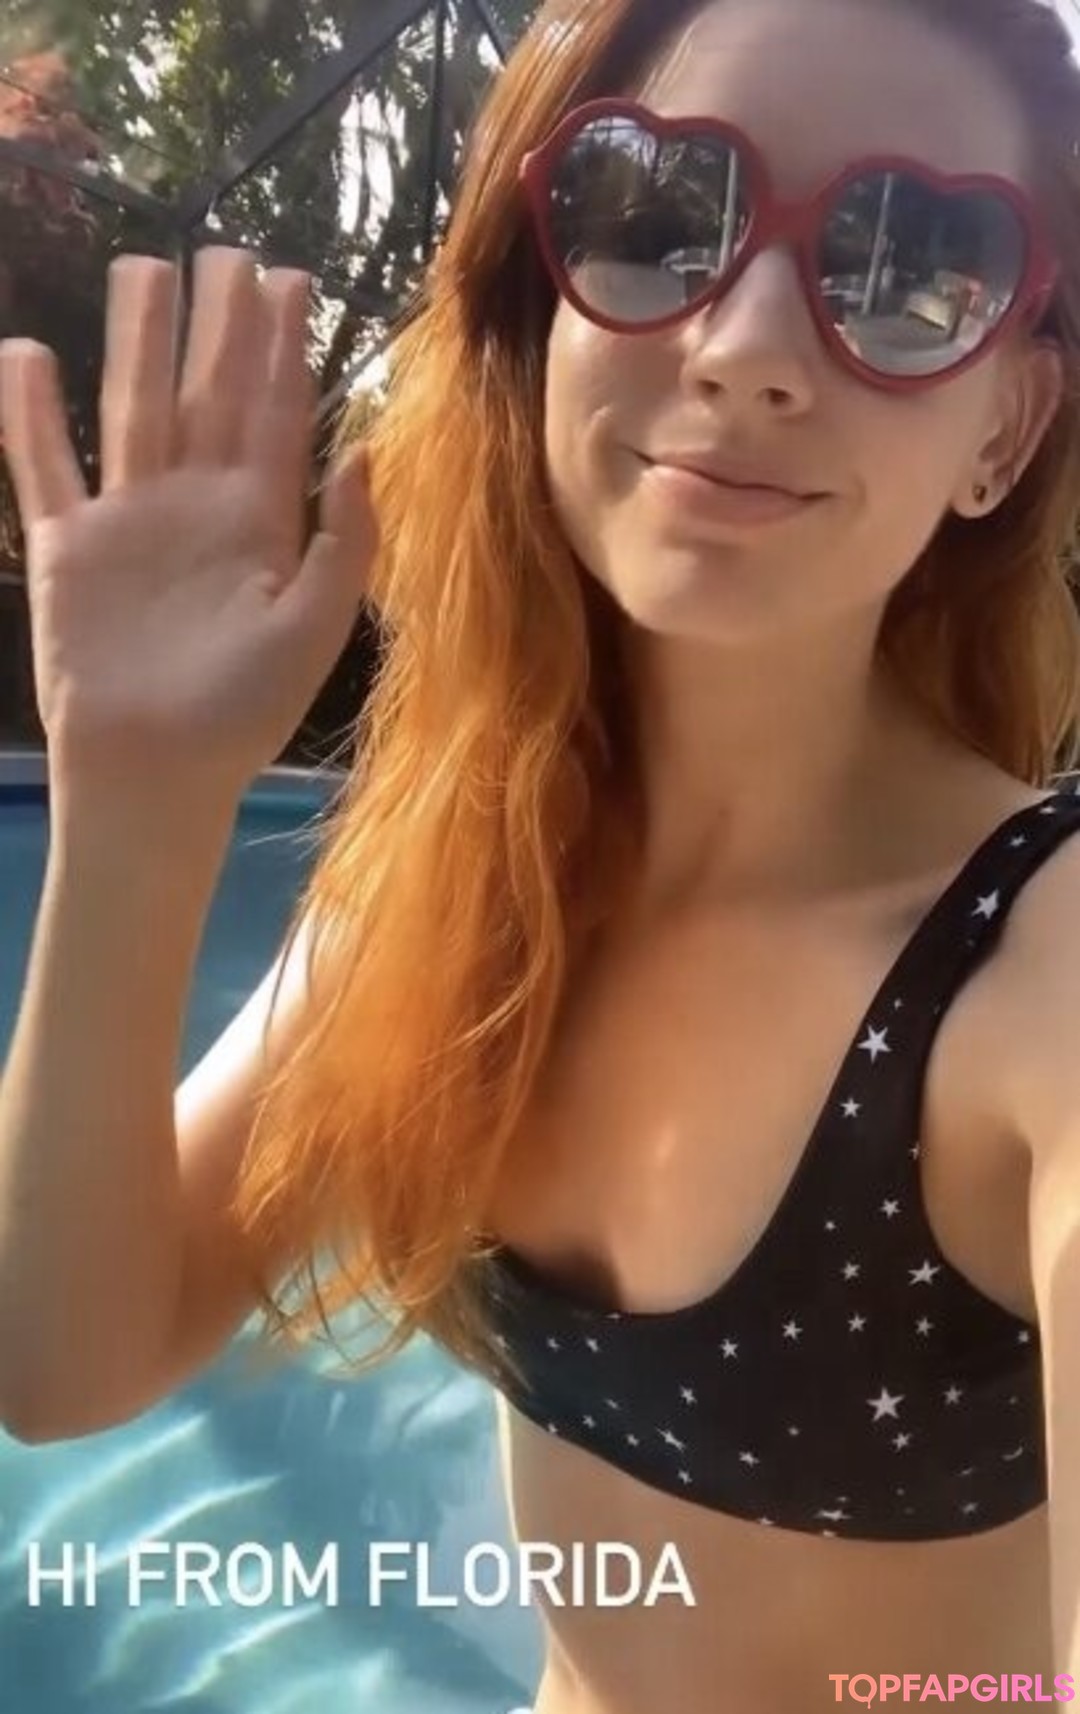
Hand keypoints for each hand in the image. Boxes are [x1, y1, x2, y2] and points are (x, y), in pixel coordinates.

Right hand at [0, 247, 376, 805]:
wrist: (156, 772)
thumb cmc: (241, 714)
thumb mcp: (313, 628)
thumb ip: (343, 542)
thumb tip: (364, 453)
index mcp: (258, 523)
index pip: (274, 415)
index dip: (283, 348)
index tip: (290, 280)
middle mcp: (195, 506)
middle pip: (207, 394)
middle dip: (218, 324)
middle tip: (226, 249)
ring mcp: (129, 520)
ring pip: (132, 408)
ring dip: (138, 341)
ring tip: (144, 268)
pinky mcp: (68, 546)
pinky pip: (44, 465)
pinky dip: (31, 414)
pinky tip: (26, 353)